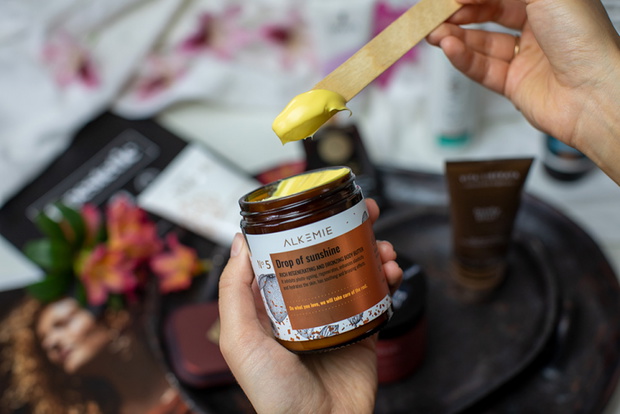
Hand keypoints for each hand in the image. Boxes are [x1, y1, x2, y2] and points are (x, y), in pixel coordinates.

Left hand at [218, 198, 401, 413]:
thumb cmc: (272, 392)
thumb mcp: (240, 339)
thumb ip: (234, 291)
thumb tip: (239, 242)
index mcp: (274, 305)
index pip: (289, 255)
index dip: (305, 228)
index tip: (320, 206)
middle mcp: (306, 306)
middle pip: (328, 256)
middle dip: (349, 231)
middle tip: (368, 212)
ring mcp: (336, 317)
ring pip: (357, 271)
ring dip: (373, 251)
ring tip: (384, 246)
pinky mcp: (362, 330)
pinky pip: (378, 297)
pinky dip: (388, 279)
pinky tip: (392, 270)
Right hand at [427, 0, 619, 182]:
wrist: (594, 92)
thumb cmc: (584, 37)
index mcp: (550, 1)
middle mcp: (539, 27)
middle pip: (488, 15)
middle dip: (459, 13)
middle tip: (435, 13)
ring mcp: (526, 57)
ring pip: (481, 44)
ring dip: (455, 36)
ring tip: (433, 32)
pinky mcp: (515, 85)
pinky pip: (482, 69)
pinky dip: (463, 58)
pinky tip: (448, 48)